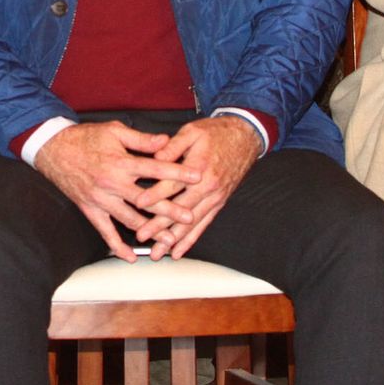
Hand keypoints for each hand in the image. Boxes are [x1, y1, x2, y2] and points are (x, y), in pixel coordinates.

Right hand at [34, 121, 204, 261]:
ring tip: (170, 239)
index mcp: (120, 162)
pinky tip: (130, 256)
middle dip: (170, 209)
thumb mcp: (114, 131)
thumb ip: (141, 139)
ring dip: (150, 231)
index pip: (154, 168)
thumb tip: (165, 141)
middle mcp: (112, 183)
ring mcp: (100, 199)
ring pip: (129, 219)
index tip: (197, 177)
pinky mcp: (90, 209)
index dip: (177, 173)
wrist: (53, 149)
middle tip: (190, 217)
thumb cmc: (85, 137)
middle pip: (146, 200)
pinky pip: (104, 231)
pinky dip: (117, 246)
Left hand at [134, 116, 259, 259]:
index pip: (172, 185)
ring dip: (173, 239)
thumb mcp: (192, 132)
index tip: (137, 203)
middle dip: (159, 225)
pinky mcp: (219, 203)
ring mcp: (215, 198)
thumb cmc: (217, 133)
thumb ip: (172, 145)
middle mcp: (208, 188)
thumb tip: (155, 157)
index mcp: (200, 168)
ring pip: (191, 223)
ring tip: (157, 252)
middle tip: (141, 235)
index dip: (154, 194)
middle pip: (180, 210)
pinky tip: (178, 250)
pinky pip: (204, 225)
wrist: (245, 138)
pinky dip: (190, 239)